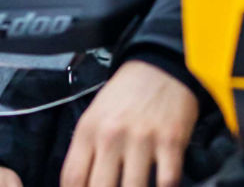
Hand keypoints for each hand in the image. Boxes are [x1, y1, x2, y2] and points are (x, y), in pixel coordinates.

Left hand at [60, 59, 198, 186]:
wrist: (159, 67)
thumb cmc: (124, 96)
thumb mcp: (94, 117)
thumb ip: (86, 151)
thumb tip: (81, 185)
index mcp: (88, 130)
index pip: (73, 178)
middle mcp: (112, 136)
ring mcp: (142, 140)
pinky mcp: (171, 142)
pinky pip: (167, 182)